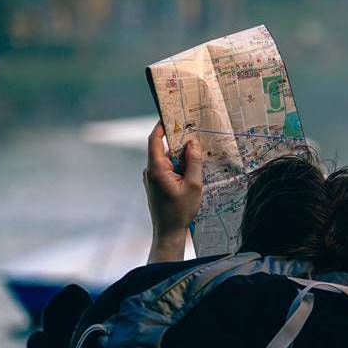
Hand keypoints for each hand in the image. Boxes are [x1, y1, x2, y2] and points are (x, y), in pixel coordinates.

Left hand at [144, 122, 202, 240]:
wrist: (168, 232)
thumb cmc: (180, 211)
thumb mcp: (193, 185)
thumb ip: (194, 162)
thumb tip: (193, 143)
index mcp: (156, 169)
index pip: (154, 140)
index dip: (161, 126)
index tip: (171, 116)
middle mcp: (150, 171)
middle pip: (164, 149)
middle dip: (180, 144)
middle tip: (196, 139)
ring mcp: (151, 178)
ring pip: (167, 160)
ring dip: (181, 159)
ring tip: (197, 162)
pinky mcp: (154, 184)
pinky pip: (166, 169)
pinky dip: (178, 168)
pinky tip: (191, 175)